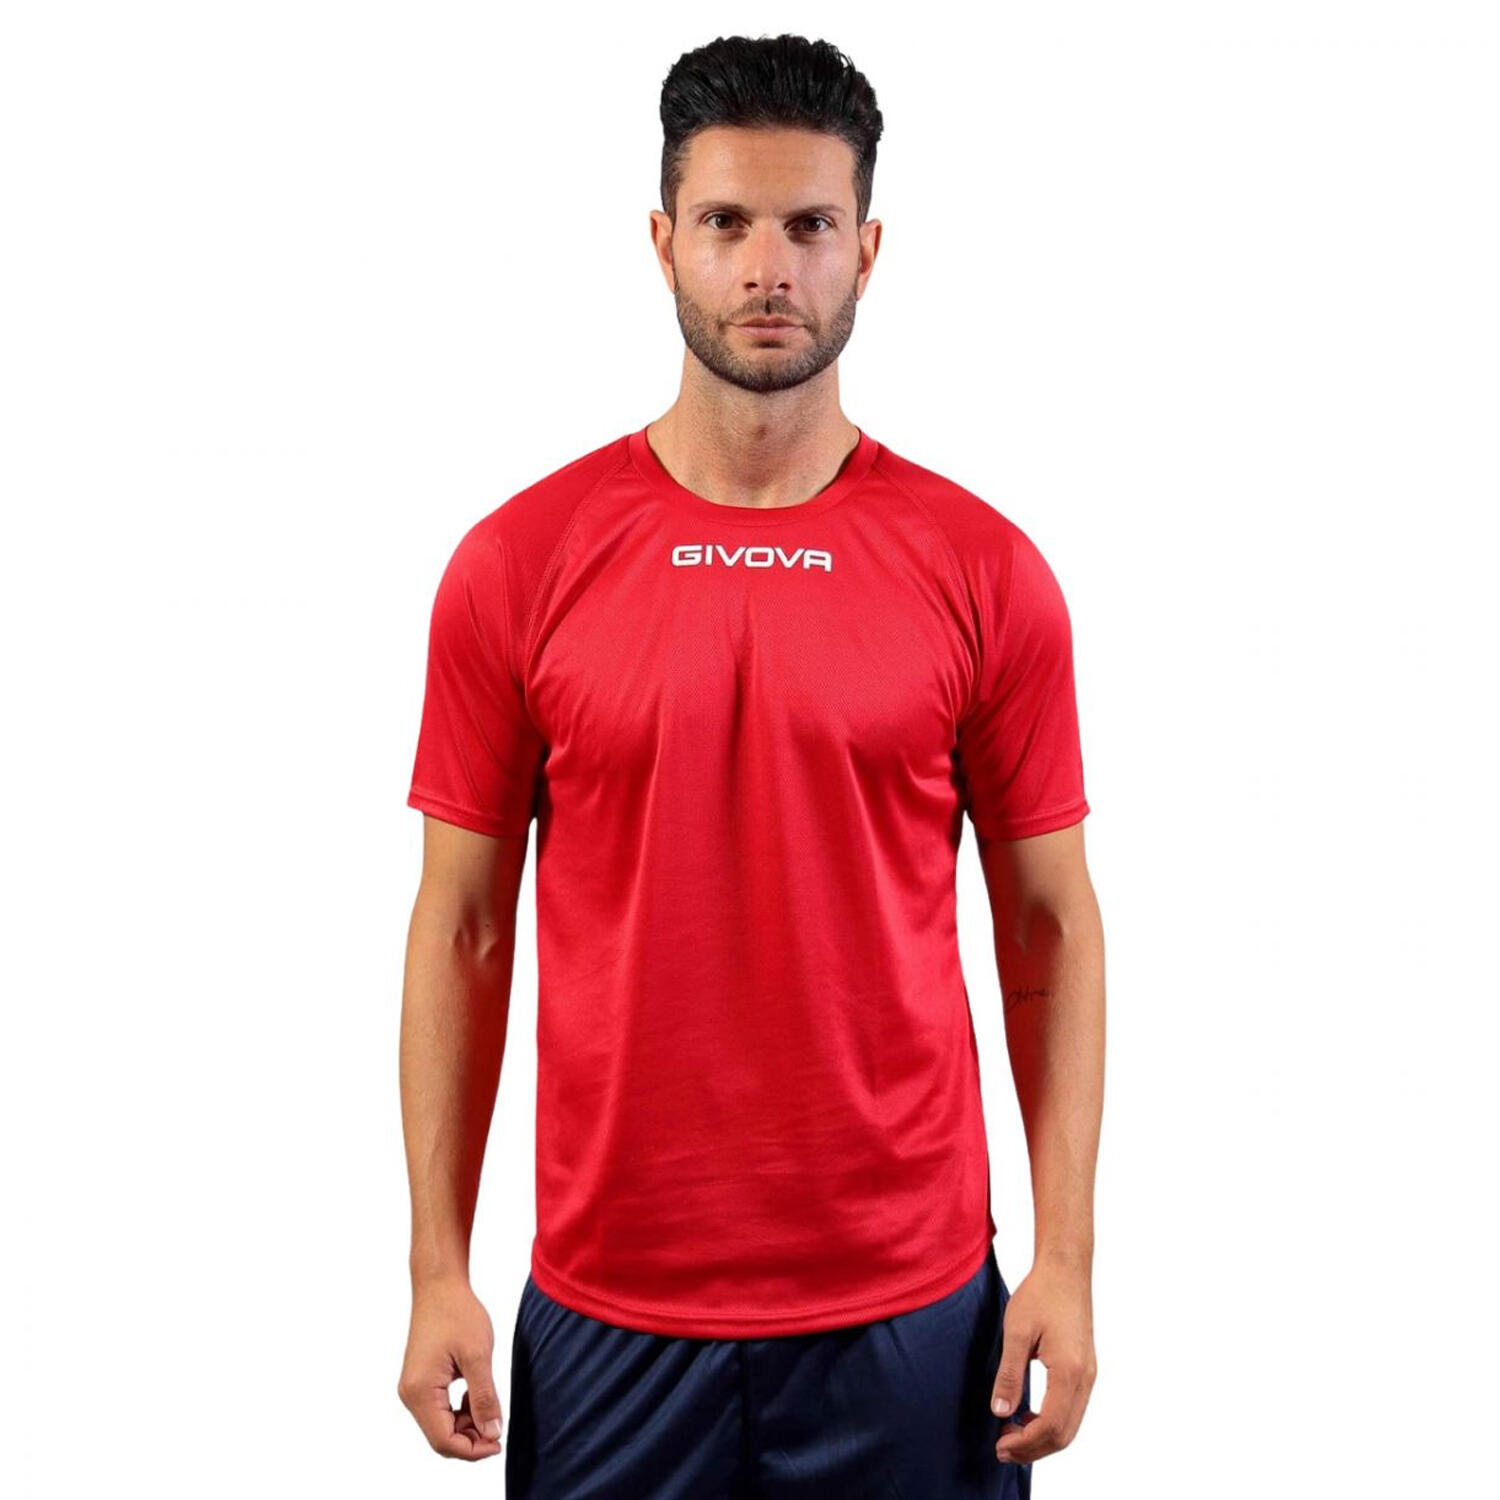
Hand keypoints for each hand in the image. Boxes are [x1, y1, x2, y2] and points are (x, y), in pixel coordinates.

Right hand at [397, 1273, 504, 1459]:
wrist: (439, 1285)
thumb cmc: (458, 1313)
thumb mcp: (478, 1356)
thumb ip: (484, 1398)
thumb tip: (492, 1434)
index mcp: (420, 1391)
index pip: (444, 1441)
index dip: (473, 1449)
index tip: (500, 1442)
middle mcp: (411, 1394)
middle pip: (440, 1437)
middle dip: (471, 1438)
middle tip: (499, 1427)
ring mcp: (413, 1388)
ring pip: (441, 1425)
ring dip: (467, 1424)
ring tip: (490, 1406)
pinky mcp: (420, 1381)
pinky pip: (439, 1409)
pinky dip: (460, 1411)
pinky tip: (476, 1394)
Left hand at [989, 1256, 1096, 1464]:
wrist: (1065, 1270)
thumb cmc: (1040, 1295)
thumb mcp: (1016, 1331)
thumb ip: (1009, 1374)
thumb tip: (1000, 1413)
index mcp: (1069, 1372)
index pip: (1050, 1427)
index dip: (1025, 1444)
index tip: (999, 1446)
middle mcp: (1085, 1379)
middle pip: (1064, 1435)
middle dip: (1033, 1449)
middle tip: (1001, 1448)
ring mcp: (1089, 1376)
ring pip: (1070, 1426)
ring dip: (1042, 1438)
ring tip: (1010, 1435)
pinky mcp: (1086, 1370)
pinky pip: (1072, 1410)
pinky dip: (1051, 1423)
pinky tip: (1026, 1416)